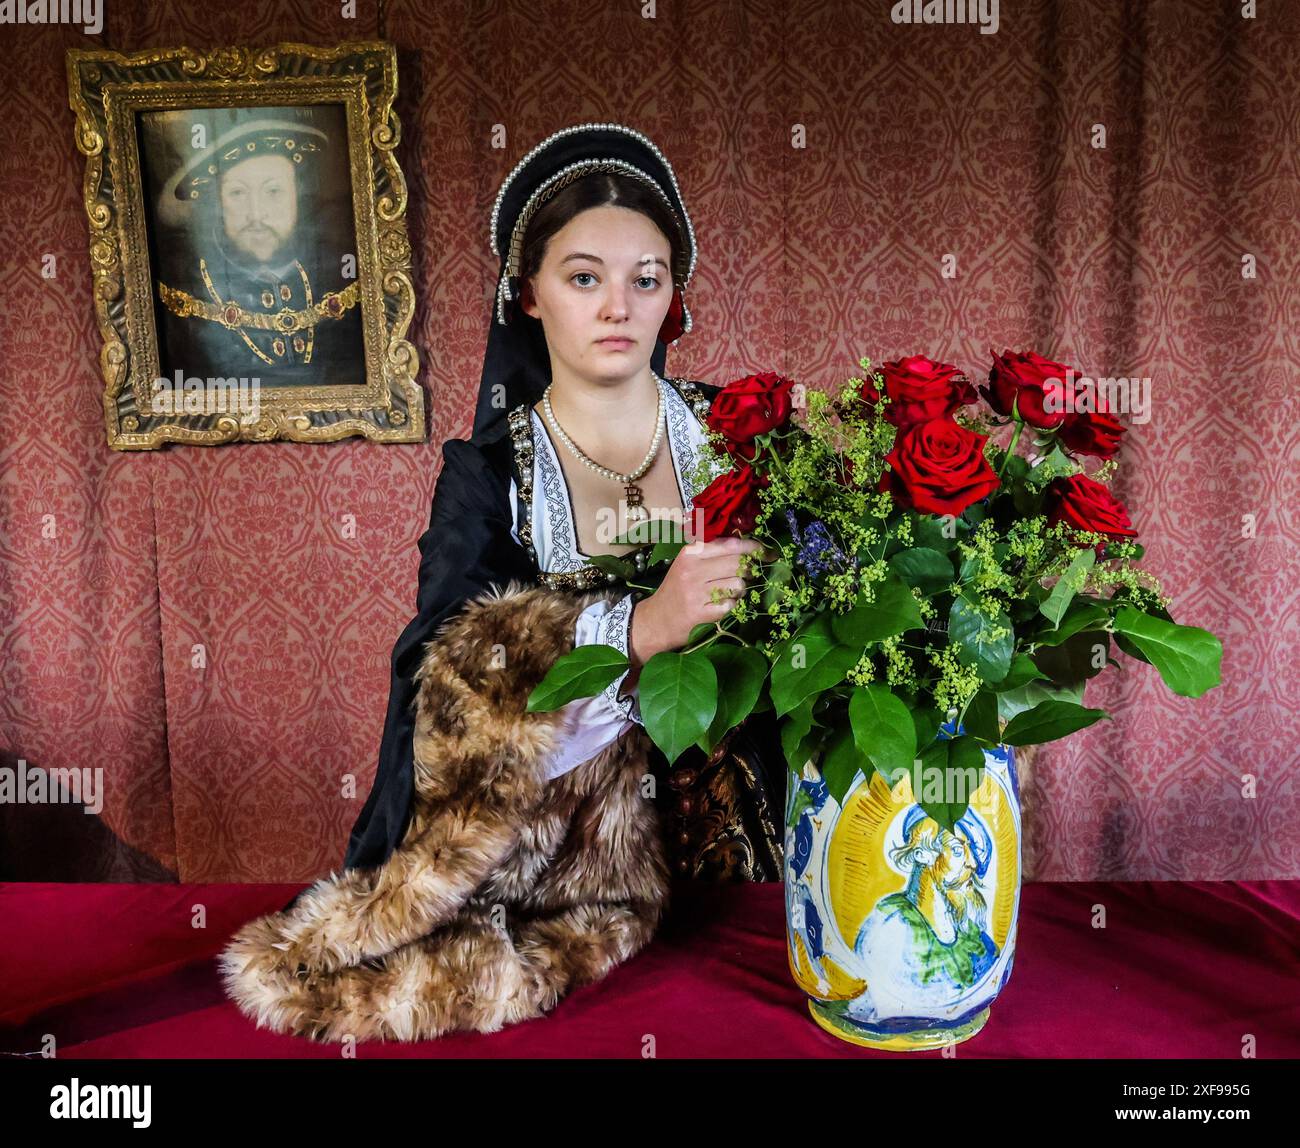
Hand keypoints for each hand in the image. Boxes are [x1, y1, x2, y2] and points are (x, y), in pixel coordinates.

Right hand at [628, 536, 768, 668]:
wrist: (656, 620)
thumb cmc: (676, 589)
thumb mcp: (688, 564)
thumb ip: (713, 552)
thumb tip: (748, 546)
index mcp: (691, 553)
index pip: (731, 544)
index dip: (753, 548)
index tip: (766, 552)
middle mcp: (692, 570)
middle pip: (738, 563)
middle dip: (747, 571)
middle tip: (744, 576)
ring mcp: (696, 592)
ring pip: (738, 584)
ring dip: (739, 590)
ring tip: (728, 592)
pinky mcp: (700, 613)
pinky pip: (731, 605)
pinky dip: (731, 605)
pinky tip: (720, 606)